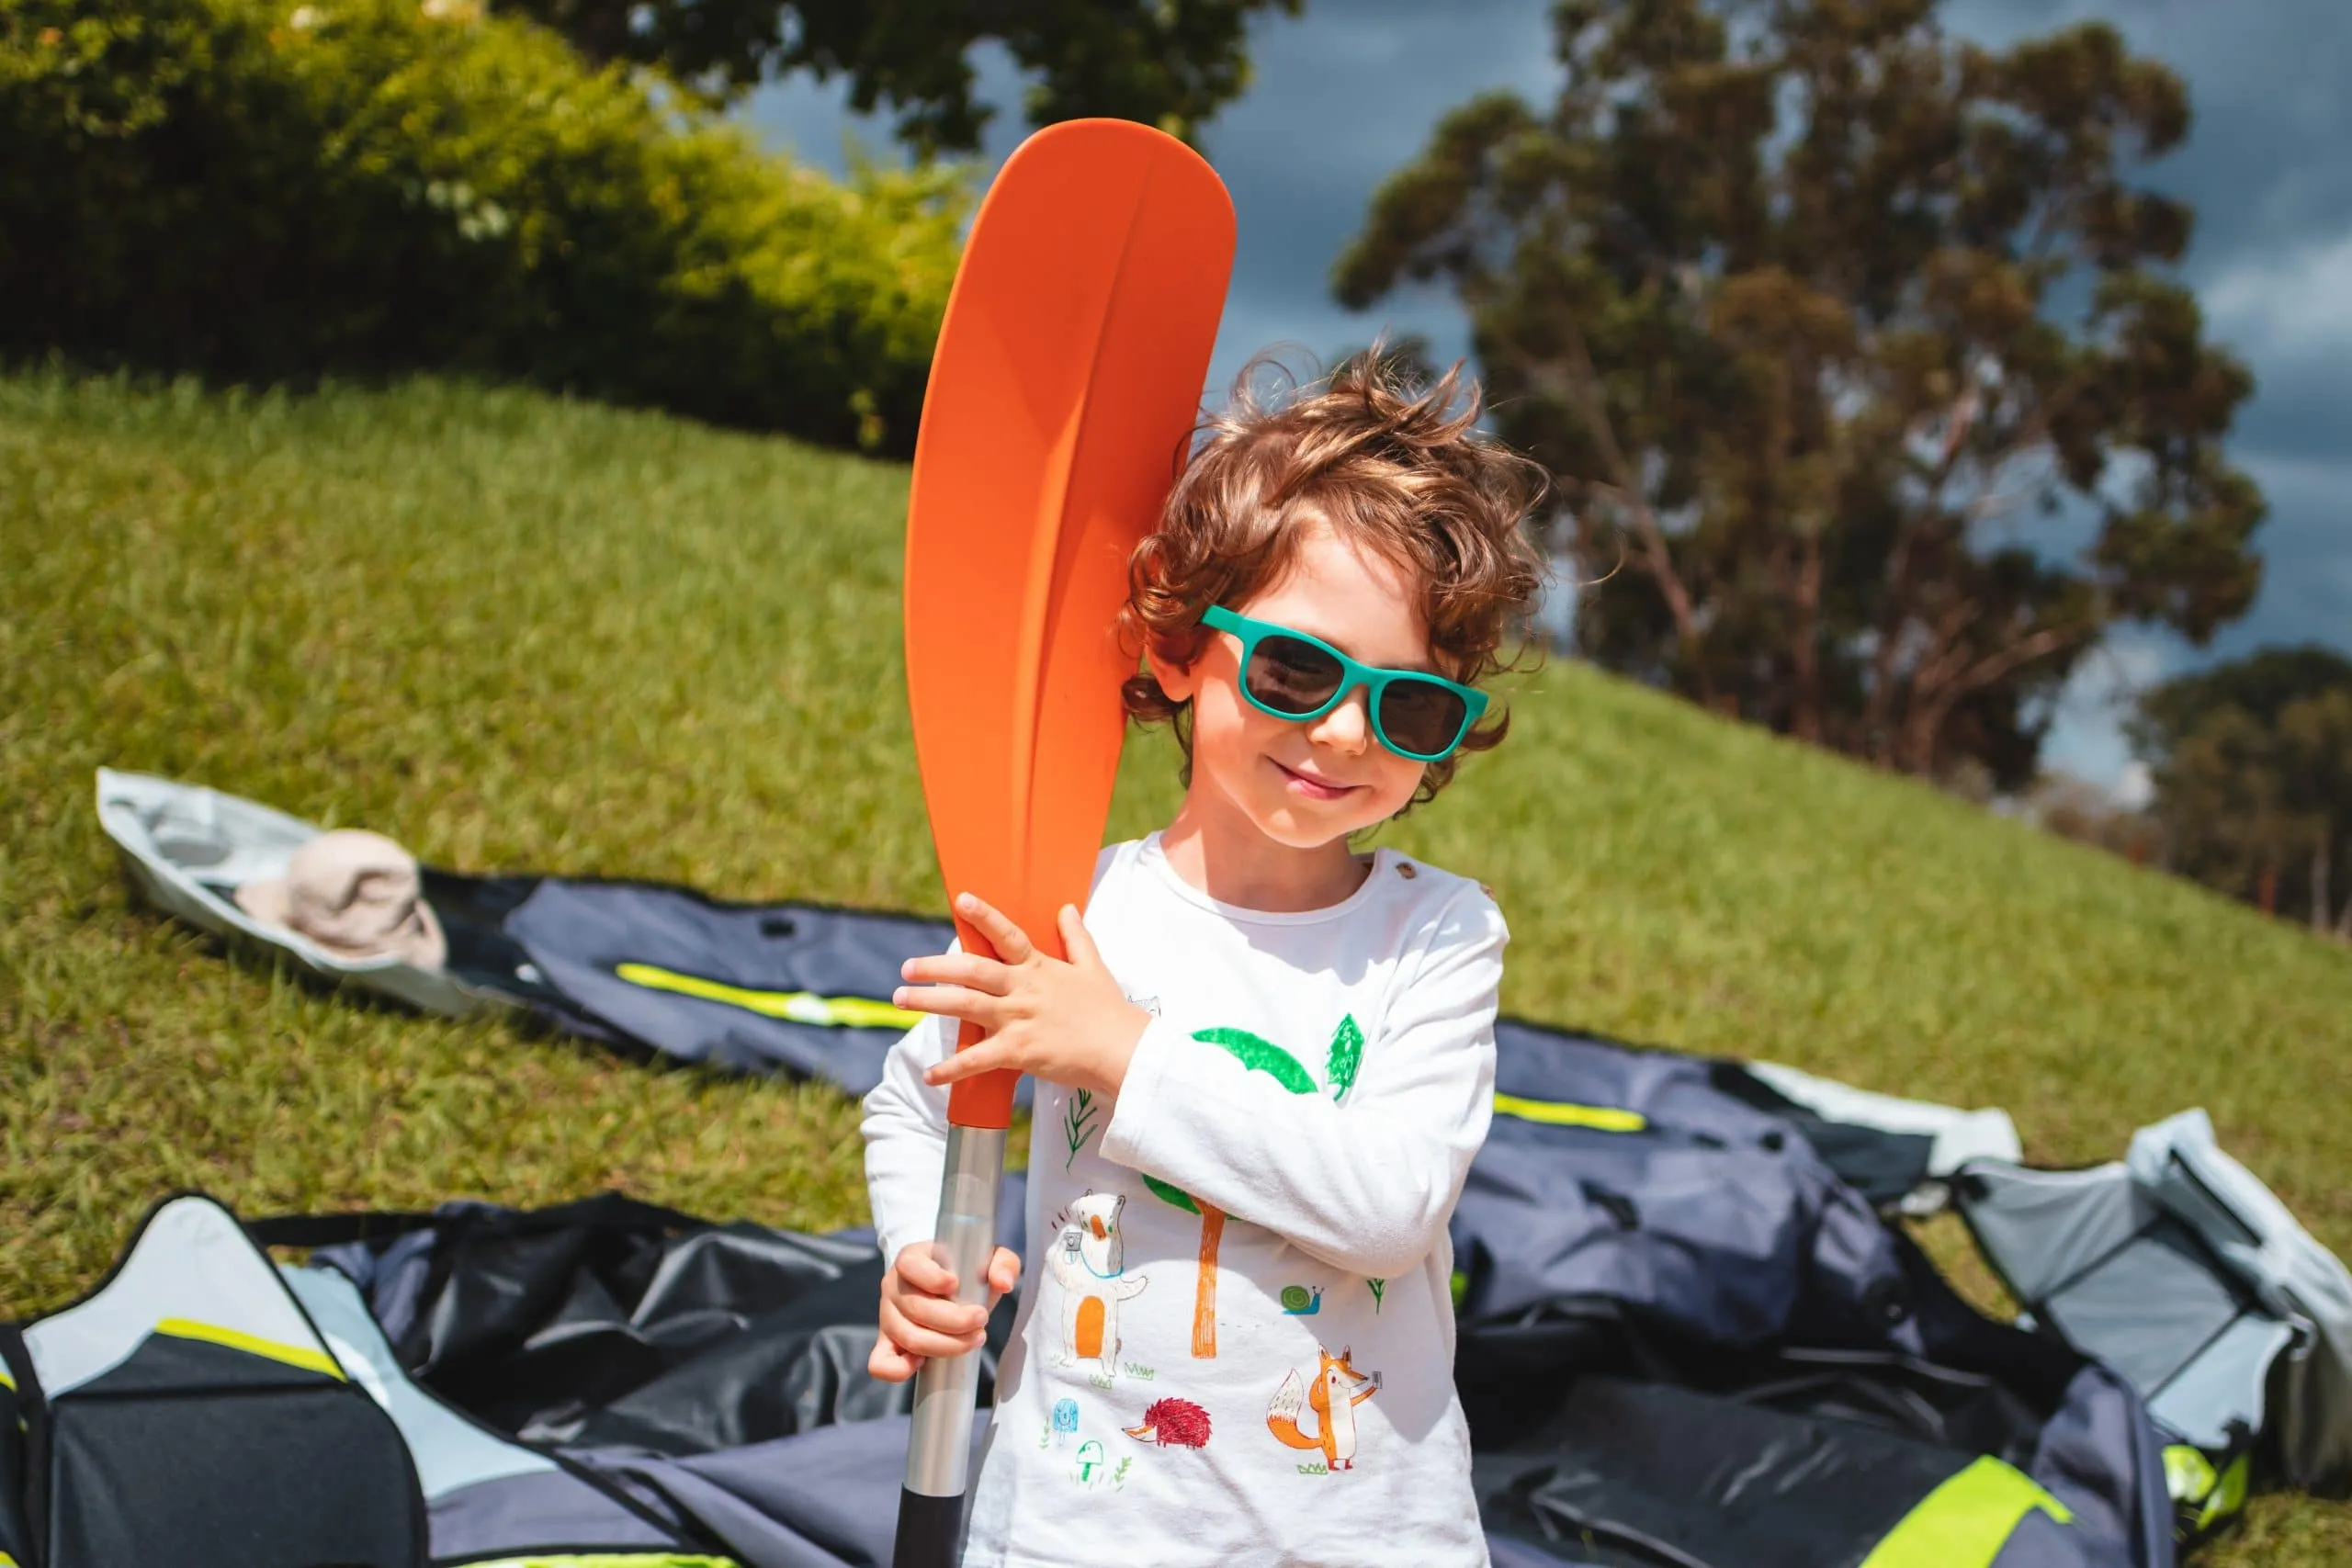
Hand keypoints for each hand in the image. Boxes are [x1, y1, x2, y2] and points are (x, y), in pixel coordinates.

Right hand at [869, 1242, 1021, 1382]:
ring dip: (945, 1345)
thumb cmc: (967, 1270)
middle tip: (982, 1320)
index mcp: (911, 1258)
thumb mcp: (989, 1257)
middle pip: (916, 1308)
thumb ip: (1003, 1263)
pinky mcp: (887, 1341)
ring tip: (974, 1339)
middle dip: (955, 1321)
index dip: (932, 1278)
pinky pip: (880, 1362)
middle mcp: (893, 1285)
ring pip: (908, 1337)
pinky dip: (899, 1370)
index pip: (910, 1265)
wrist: (950, 1286)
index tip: (956, 1284)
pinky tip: (923, 1364)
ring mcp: (887, 1315)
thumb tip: (1003, 1283)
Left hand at [895, 893, 1146, 1097]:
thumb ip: (1076, 937)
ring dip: (929, 1002)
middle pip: (972, 971)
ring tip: (900, 1000)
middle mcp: (1023, 989)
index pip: (1008, 935)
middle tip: (906, 967)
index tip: (960, 900)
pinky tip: (930, 1075)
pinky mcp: (1018, 1051)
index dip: (984, 916)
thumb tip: (1066, 907)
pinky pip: (977, 1060)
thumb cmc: (1110, 1011)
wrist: (1123, 1051)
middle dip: (935, 967)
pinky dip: (951, 1069)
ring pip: (964, 1006)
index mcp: (1040, 968)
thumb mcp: (1093, 968)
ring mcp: (1018, 1019)